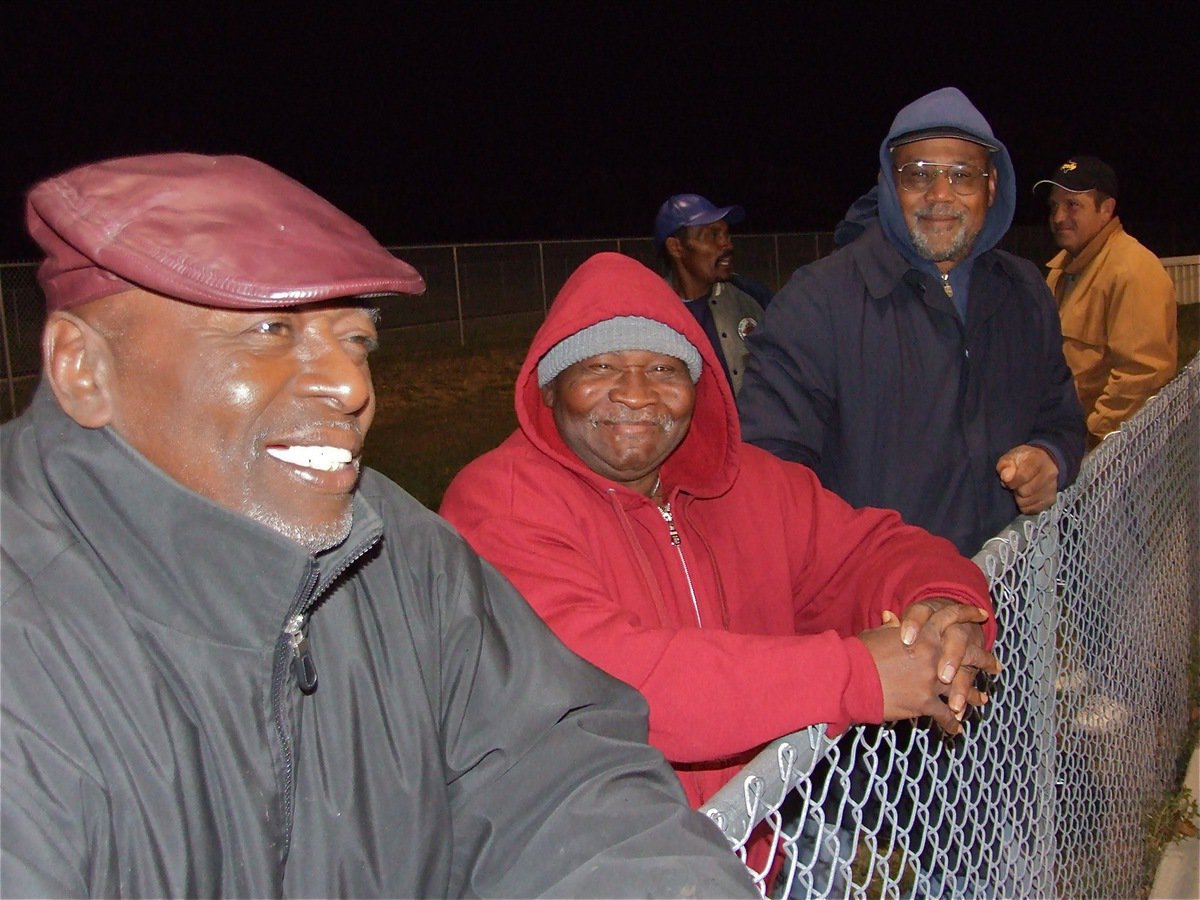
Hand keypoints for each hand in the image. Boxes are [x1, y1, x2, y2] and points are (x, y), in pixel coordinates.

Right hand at [862, 602, 998, 734]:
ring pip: (962, 688)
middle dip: (984, 660)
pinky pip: (945, 714)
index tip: (981, 615)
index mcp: (923, 633)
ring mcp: (931, 680)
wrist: (851, 677)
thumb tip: (893, 617)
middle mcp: (933, 654)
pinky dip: (951, 722)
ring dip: (973, 695)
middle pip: (968, 654)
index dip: (968, 614)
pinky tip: (955, 728)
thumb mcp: (877, 634)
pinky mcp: (924, 703)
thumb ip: (891, 627)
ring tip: (982, 700)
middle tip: (995, 666)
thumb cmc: (861, 653)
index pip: (951, 618)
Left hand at [996, 444, 1058, 513]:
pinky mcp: (1051, 499)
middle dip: (1015, 489)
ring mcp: (1052, 488)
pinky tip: (1025, 496)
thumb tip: (1006, 477)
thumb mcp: (1011, 457)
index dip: (1011, 482)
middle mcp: (1049, 474)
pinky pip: (1032, 509)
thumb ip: (1005, 466)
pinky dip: (1025, 505)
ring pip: (1028, 502)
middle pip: (1025, 491)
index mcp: (1038, 460)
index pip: (1023, 476)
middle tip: (1015, 485)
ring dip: (1019, 498)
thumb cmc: (1024, 460)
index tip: (1007, 481)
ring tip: (1020, 489)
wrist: (1043, 462)